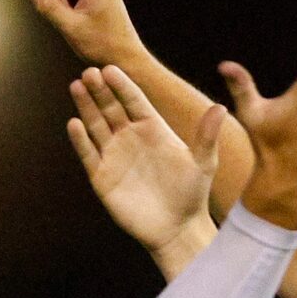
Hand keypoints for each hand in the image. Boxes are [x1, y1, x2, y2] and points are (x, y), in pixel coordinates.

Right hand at [66, 66, 223, 261]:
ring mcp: (114, 155)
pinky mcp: (102, 176)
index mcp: (152, 128)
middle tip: (90, 71)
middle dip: (99, 90)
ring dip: (86, 106)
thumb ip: (207, 135)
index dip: (122, 85)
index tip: (111, 69)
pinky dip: (80, 139)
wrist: (177, 228)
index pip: (134, 100)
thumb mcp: (203, 162)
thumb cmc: (192, 194)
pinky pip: (88, 153)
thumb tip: (221, 107)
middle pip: (111, 107)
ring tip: (77, 86)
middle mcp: (130, 137)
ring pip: (96, 125)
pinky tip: (74, 123)